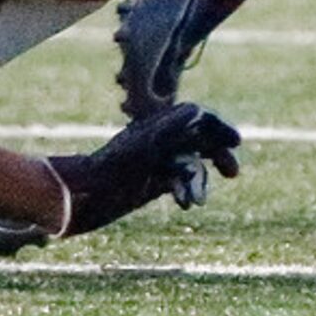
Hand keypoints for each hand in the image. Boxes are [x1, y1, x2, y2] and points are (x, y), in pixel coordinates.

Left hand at [48, 104, 241, 236]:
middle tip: (233, 172)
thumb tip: (199, 111)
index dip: (219, 128)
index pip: (199, 118)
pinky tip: (186, 204)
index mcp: (160, 123)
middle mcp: (162, 139)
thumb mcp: (142, 147)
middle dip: (218, 154)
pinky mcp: (153, 182)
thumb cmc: (108, 168)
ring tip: (198, 202)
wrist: (79, 195)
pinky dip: (186, 191)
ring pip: (192, 165)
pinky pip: (180, 182)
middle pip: (201, 140)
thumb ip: (169, 128)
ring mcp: (158, 160)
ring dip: (199, 183)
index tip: (236, 142)